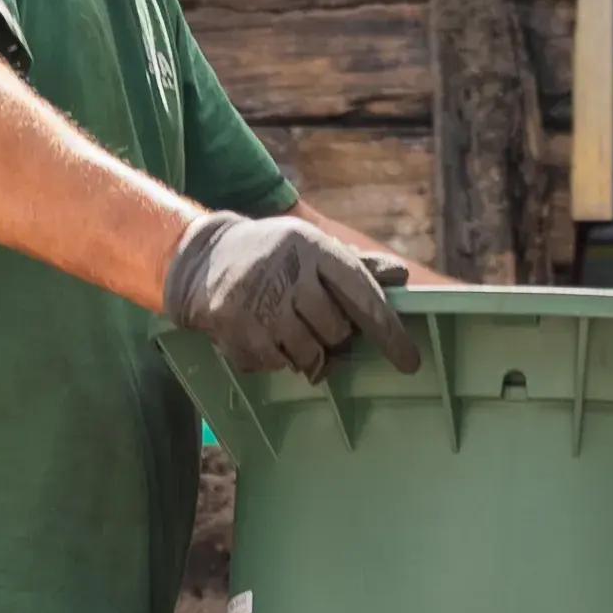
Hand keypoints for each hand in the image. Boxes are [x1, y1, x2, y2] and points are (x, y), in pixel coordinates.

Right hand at [161, 212, 424, 379]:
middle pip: (336, 332)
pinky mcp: (237, 328)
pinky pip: (276, 365)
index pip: (362, 295)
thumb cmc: (271, 255)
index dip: (388, 332)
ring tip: (287, 330)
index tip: (409, 362)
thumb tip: (401, 276)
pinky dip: (275, 359)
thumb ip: (355, 266)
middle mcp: (288, 272)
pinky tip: (263, 335)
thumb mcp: (311, 248)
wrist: (203, 258)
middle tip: (315, 326)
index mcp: (313, 247)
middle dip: (334, 338)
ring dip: (305, 353)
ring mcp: (261, 303)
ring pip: (308, 355)